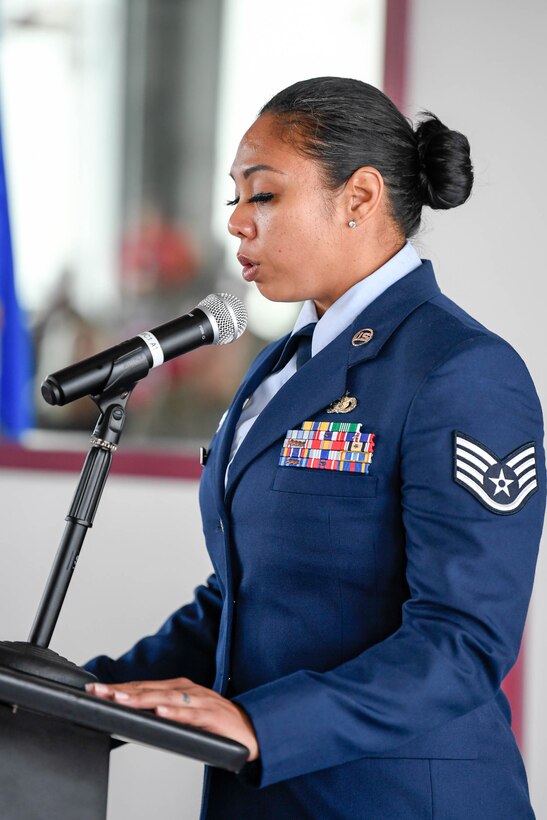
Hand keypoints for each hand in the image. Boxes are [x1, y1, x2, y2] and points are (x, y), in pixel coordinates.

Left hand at [85, 678, 258, 760]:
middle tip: (100, 692)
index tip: (96, 690)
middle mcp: (188, 690)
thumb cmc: (216, 724)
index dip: (119, 688)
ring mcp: (201, 701)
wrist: (252, 730)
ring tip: (122, 699)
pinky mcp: (213, 716)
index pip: (143, 687)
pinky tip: (160, 711)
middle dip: (122, 691)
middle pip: (150, 689)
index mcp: (179, 689)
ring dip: (143, 698)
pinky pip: (192, 714)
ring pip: (167, 698)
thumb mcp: (186, 716)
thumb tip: (134, 717)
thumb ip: (164, 713)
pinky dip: (175, 712)